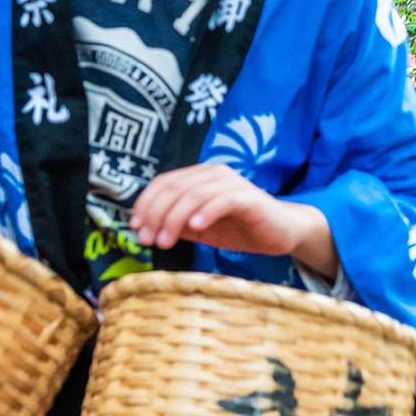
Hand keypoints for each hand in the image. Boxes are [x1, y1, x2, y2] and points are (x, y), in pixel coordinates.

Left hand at [130, 164, 334, 275]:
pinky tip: (196, 228)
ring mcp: (231, 184)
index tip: (134, 228)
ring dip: (174, 219)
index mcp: (198, 177)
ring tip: (165, 241)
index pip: (163, 183)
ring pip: (194, 195)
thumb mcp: (199, 228)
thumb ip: (175, 223)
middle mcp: (213, 174)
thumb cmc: (239, 228)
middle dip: (155, 215)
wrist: (280, 232)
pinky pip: (223, 200)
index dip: (145, 204)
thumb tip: (144, 228)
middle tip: (146, 240)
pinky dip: (206, 212)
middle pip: (174, 188)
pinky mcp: (248, 198)